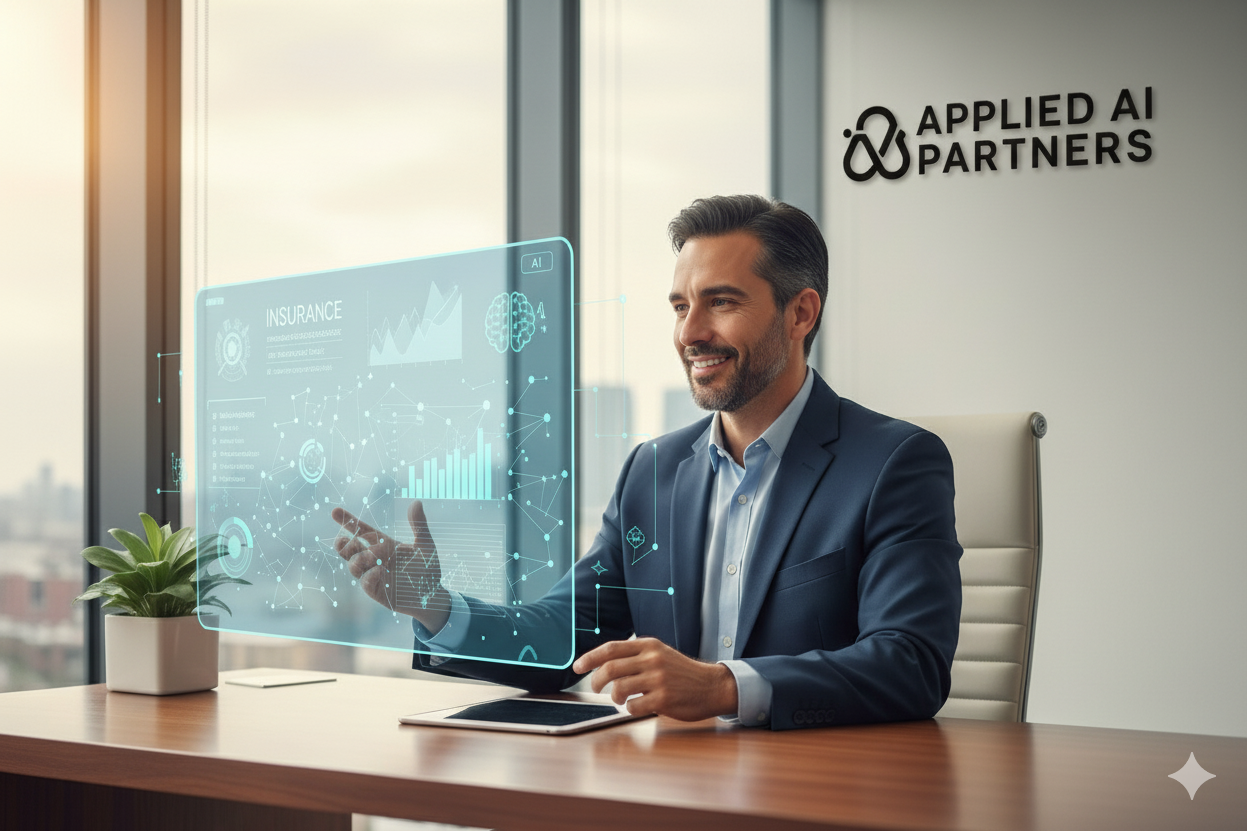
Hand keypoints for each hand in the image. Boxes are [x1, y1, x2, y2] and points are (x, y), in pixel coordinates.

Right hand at [331, 501, 449, 631]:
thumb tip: (416, 502)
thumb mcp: (426, 546)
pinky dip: (369, 575)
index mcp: (384, 545)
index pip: (362, 531)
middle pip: (350, 548)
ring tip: (372, 557)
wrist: (432, 596)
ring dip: (358, 559)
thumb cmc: (428, 569)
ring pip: (353, 565)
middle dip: (345, 544)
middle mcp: (375, 559)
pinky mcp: (376, 591)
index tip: (335, 512)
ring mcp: (373, 575)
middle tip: (349, 541)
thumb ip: (420, 525)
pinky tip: (380, 570)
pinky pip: (365, 582)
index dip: (348, 521)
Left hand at [572, 637, 737, 721]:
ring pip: (619, 689)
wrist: (711, 686)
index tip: (577, 667)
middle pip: (610, 668)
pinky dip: (630, 709)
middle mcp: (652, 659)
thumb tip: (603, 664)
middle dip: (596, 680)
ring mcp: (658, 680)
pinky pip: (633, 707)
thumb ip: (635, 656)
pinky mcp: (663, 699)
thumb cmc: (681, 673)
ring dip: (614, 697)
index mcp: (649, 645)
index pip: (611, 648)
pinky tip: (638, 706)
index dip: (590, 658)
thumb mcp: (659, 654)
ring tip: (621, 699)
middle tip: (596, 688)